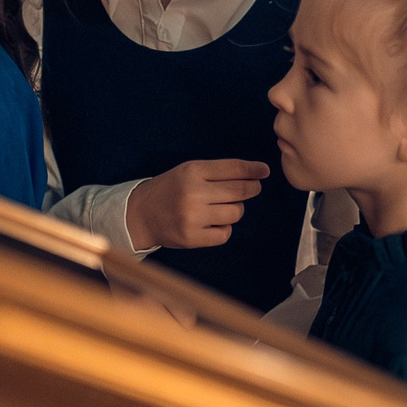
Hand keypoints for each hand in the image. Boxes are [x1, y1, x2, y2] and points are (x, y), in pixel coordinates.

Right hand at [126, 159, 269, 250]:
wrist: (142, 214)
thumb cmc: (172, 189)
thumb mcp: (190, 171)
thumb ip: (220, 171)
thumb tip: (259, 173)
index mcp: (193, 171)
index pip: (232, 168)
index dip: (253, 170)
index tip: (264, 171)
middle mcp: (193, 193)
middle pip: (240, 191)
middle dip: (250, 189)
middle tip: (251, 189)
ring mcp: (192, 217)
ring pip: (235, 213)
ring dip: (235, 210)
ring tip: (222, 207)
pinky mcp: (191, 237)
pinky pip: (225, 234)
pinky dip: (224, 229)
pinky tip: (213, 223)